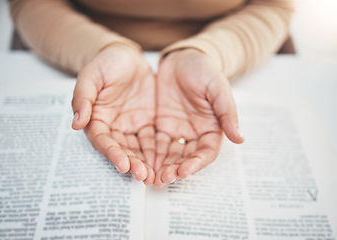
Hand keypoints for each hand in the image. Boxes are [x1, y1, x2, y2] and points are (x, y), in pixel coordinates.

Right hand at [71, 44, 155, 184]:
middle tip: (144, 176)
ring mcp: (131, 127)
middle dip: (132, 164)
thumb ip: (83, 98)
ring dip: (146, 163)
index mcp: (97, 119)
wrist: (126, 56)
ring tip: (157, 176)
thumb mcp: (91, 76)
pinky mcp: (147, 124)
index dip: (112, 153)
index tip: (124, 164)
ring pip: (138, 149)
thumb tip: (76, 122)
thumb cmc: (106, 64)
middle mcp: (114, 128)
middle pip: (122, 150)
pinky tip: (168, 162)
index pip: (103, 140)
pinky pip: (153, 140)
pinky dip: (159, 152)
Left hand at [154, 49, 243, 186]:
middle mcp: (194, 134)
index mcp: (211, 128)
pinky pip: (155, 143)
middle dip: (175, 169)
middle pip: (186, 158)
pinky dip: (149, 153)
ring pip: (169, 154)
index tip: (184, 171)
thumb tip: (240, 138)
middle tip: (162, 179)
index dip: (196, 164)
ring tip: (150, 177)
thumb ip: (227, 113)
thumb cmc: (204, 70)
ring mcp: (176, 130)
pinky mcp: (161, 125)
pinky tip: (141, 161)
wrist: (183, 57)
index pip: (206, 152)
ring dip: (161, 166)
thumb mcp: (218, 88)